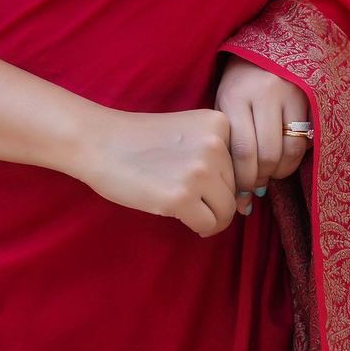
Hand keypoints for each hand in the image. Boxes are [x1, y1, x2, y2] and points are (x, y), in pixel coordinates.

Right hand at [76, 106, 239, 237]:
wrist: (101, 142)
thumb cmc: (143, 139)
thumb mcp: (189, 133)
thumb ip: (217, 154)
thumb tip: (248, 202)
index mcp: (220, 123)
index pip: (242, 164)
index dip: (223, 178)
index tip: (200, 177)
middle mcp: (215, 144)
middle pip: (236, 189)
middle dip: (215, 198)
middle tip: (186, 192)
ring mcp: (199, 171)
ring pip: (226, 211)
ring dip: (210, 215)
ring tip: (185, 206)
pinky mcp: (181, 197)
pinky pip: (208, 226)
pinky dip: (199, 227)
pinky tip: (180, 215)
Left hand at [214, 54, 311, 214]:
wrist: (259, 51)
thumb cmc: (236, 87)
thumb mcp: (224, 108)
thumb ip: (229, 147)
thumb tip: (242, 201)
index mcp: (235, 96)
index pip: (242, 150)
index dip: (243, 180)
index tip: (241, 194)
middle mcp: (263, 93)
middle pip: (268, 154)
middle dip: (261, 179)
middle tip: (255, 186)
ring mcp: (289, 93)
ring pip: (290, 149)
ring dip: (281, 171)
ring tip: (270, 172)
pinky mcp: (308, 95)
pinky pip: (306, 138)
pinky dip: (296, 157)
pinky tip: (285, 158)